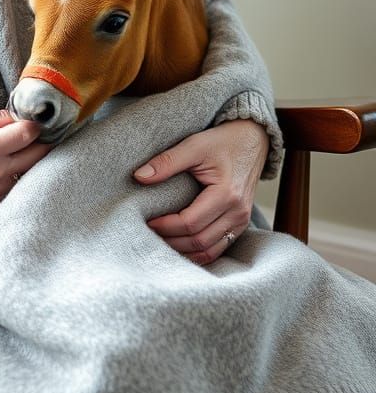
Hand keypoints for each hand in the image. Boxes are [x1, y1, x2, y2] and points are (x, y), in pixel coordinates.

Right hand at [0, 109, 50, 210]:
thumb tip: (20, 116)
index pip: (29, 134)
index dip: (36, 124)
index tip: (37, 120)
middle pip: (39, 154)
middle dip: (43, 141)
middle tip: (41, 134)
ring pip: (33, 171)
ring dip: (35, 159)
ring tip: (29, 148)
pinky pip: (19, 184)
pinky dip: (22, 173)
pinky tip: (16, 164)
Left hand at [133, 119, 268, 263]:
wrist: (253, 139)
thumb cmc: (223, 142)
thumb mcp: (194, 145)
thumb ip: (167, 161)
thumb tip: (139, 177)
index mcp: (226, 194)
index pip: (190, 223)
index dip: (166, 226)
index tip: (147, 221)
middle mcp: (237, 212)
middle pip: (199, 241)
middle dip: (171, 241)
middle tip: (149, 234)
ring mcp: (242, 220)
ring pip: (209, 250)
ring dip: (184, 251)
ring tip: (161, 242)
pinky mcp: (241, 223)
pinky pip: (219, 247)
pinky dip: (199, 253)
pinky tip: (181, 247)